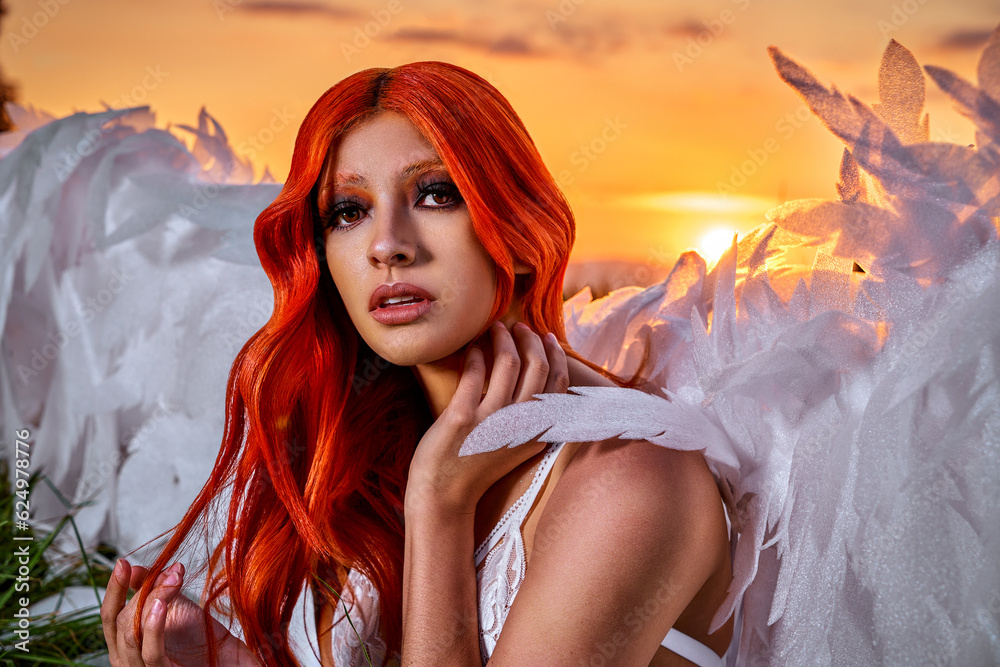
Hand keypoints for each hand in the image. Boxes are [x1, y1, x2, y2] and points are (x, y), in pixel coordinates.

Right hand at [101, 559, 261, 666]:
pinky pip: (151, 653)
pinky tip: (160, 604)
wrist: (231, 662)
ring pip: (132, 634)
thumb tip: (136, 568)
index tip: (122, 563)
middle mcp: (129, 661)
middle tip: (169, 571)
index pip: (109, 616)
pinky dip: (153, 627)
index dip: (113, 590)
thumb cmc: (204, 640)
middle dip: (143, 591)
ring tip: (170, 581)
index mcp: (128, 644)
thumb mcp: (176, 609)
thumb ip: (154, 589)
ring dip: (151, 601)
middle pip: (120, 622)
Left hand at [405, 321, 569, 516]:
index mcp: (537, 433)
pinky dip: (477, 354)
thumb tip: (536, 378)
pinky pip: (475, 372)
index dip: (556, 355)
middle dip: (530, 340)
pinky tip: (473, 347)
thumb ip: (529, 419)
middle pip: (537, 367)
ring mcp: (492, 421)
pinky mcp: (463, 417)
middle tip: (519, 327)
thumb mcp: (516, 446)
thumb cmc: (477, 468)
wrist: (445, 496)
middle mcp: (520, 425)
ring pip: (508, 362)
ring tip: (495, 329)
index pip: (559, 384)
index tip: (546, 337)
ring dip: (503, 338)